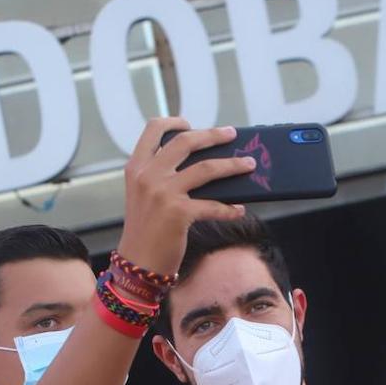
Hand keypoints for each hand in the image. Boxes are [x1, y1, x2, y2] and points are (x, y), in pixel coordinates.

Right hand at [117, 118, 252, 275]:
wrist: (137, 263)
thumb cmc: (145, 230)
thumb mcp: (143, 195)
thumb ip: (160, 175)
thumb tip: (201, 162)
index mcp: (137, 167)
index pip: (153, 129)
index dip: (174, 121)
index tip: (189, 123)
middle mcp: (148, 175)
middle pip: (186, 141)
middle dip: (213, 135)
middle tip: (231, 134)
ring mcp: (163, 193)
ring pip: (207, 168)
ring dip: (232, 164)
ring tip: (248, 164)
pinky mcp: (179, 213)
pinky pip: (213, 205)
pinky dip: (229, 208)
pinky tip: (239, 209)